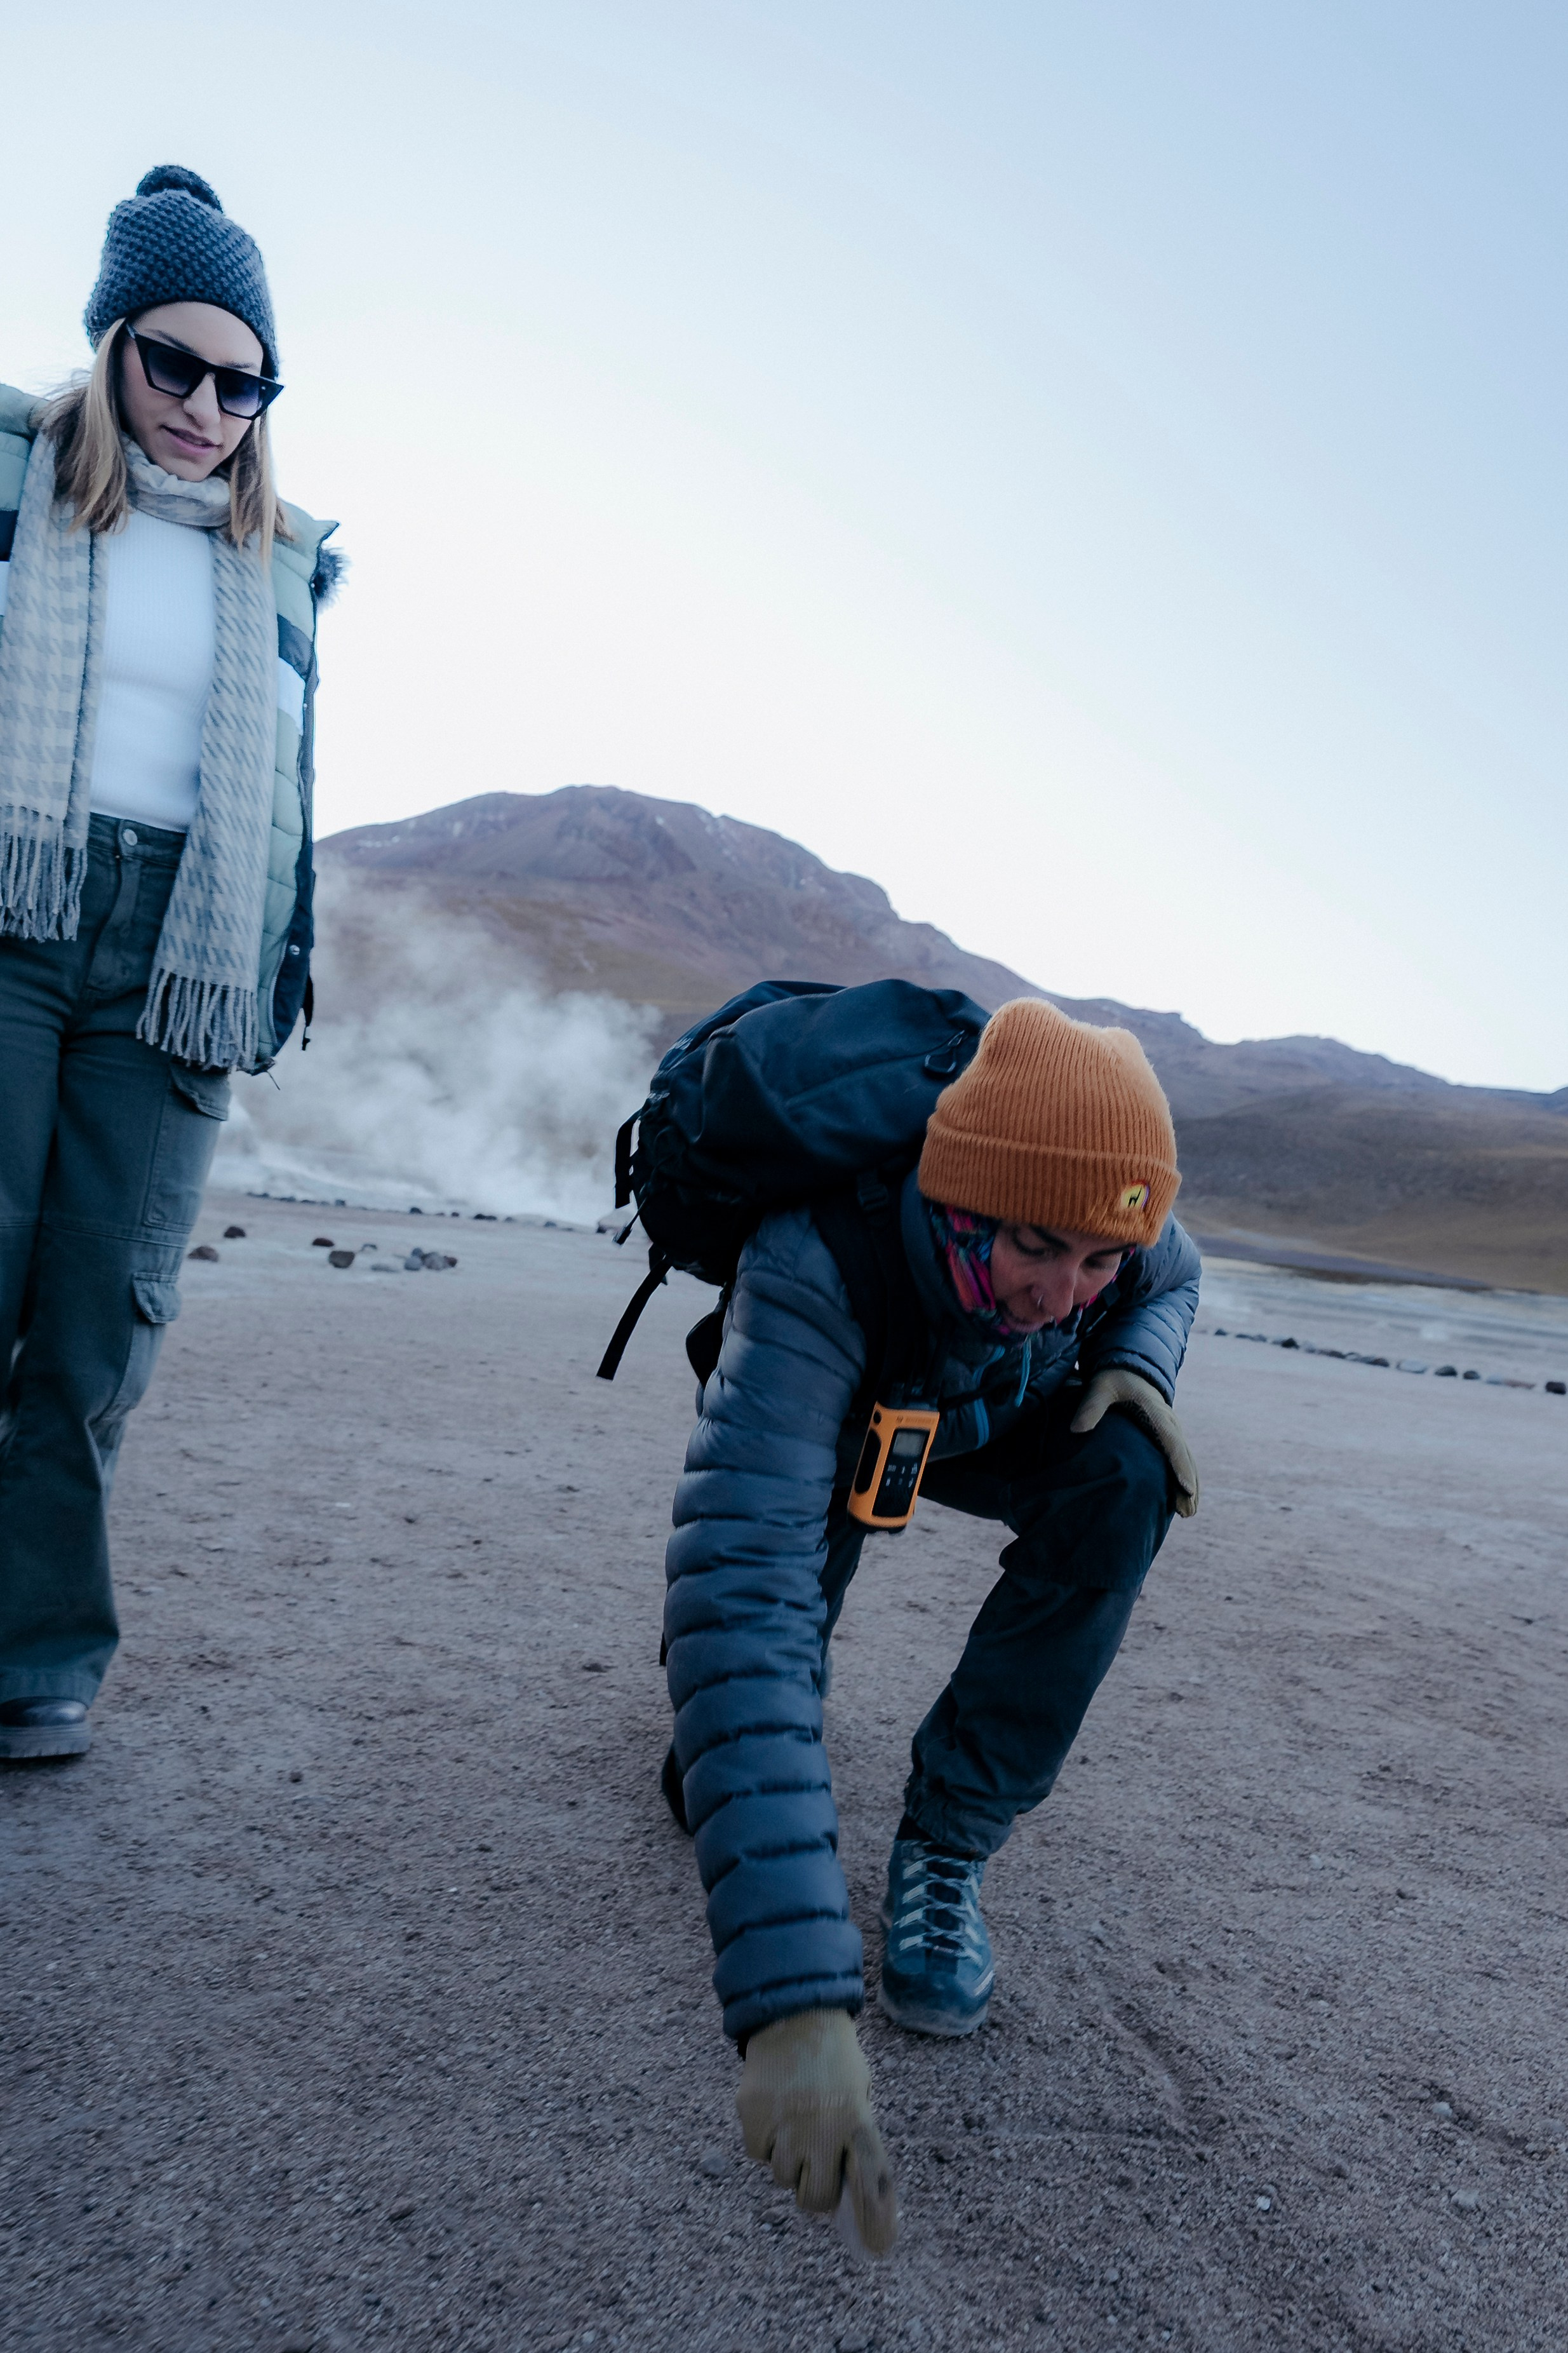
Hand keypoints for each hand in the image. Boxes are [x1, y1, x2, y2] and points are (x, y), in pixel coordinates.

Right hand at [736, 2008, 897, 2253]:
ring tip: (794, 2126)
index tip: (878, 2246)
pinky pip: (757, 2153)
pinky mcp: (753, 2118)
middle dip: (815, 2190)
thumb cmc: (835, 2059)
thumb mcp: (860, 2093)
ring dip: (789, 2163)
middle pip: (815, 2199)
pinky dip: (764, 2142)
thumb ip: (856, 2139)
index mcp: (857, 2122)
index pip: (871, 2182)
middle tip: (816, 2165)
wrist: (795, 2014)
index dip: (875, 2219)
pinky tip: (774, 2114)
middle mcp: (822, 2131)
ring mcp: (785, 2126)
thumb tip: (850, 2191)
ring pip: (783, 2178)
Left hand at [1071, 1367, 1199, 1516]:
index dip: (1180, 1467)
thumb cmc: (1114, 1378)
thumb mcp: (1100, 1387)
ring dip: (1190, 1484)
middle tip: (1188, 1512)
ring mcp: (1171, 1429)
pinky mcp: (1166, 1434)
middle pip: (1184, 1457)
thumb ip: (1091, 1406)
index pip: (1172, 1443)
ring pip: (1186, 1459)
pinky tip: (1181, 1496)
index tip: (1186, 1488)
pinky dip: (1184, 1475)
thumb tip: (1076, 1429)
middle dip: (1188, 1484)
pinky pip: (1179, 1457)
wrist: (1128, 1367)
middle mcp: (1169, 1423)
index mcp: (1156, 1414)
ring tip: (1188, 1512)